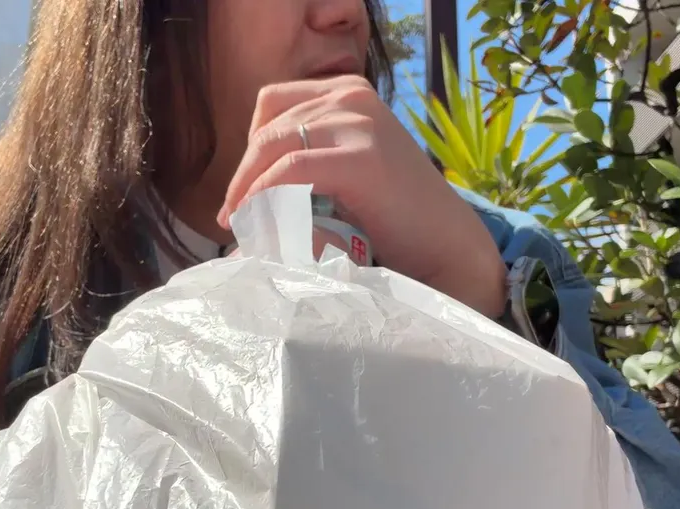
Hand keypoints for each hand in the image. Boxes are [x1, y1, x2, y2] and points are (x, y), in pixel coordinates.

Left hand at [217, 76, 506, 317]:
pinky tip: (256, 221)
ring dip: (247, 187)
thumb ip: (307, 158)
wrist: (447, 246)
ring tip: (240, 224)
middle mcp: (352, 95)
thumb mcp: (347, 167)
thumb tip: (242, 184)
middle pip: (267, 125)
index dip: (251, 148)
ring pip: (272, 145)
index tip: (243, 190)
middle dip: (243, 173)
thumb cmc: (396, 218)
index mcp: (348, 91)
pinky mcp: (361, 157)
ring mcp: (359, 121)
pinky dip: (263, 195)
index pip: (272, 104)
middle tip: (232, 216)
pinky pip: (290, 169)